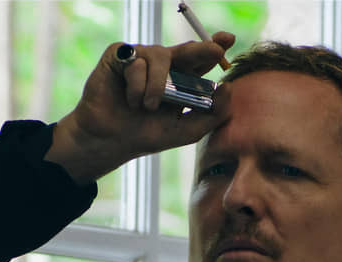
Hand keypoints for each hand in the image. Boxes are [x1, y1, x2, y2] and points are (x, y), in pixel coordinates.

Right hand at [45, 33, 235, 183]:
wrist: (112, 141)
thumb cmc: (147, 135)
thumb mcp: (187, 130)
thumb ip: (212, 113)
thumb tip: (228, 87)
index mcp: (181, 79)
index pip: (202, 60)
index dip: (215, 46)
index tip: (229, 40)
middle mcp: (163, 65)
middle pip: (188, 49)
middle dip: (202, 48)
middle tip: (215, 50)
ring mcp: (141, 58)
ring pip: (160, 56)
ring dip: (157, 86)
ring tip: (147, 107)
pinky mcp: (119, 56)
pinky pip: (136, 62)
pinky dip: (136, 86)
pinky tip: (129, 100)